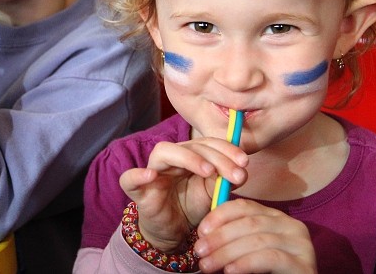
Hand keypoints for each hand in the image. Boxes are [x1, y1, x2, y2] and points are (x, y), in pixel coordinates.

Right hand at [119, 138, 247, 253]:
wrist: (172, 231)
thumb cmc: (190, 207)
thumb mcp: (212, 193)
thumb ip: (223, 180)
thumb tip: (242, 171)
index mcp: (189, 155)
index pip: (207, 143)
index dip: (226, 149)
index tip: (245, 162)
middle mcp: (171, 158)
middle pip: (191, 146)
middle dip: (216, 157)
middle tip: (236, 173)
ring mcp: (152, 171)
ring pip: (164, 152)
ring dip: (188, 158)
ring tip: (208, 171)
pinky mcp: (138, 190)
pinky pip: (129, 179)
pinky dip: (137, 175)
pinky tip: (151, 175)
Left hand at [195, 200, 317, 273]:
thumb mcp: (244, 252)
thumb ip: (231, 239)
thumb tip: (204, 235)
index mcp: (275, 217)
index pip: (244, 206)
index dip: (219, 216)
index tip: (200, 231)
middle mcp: (291, 226)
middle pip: (249, 222)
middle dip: (220, 237)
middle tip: (199, 251)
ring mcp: (301, 244)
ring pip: (258, 240)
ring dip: (227, 253)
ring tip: (207, 265)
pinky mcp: (304, 265)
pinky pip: (271, 257)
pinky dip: (246, 263)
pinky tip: (230, 271)